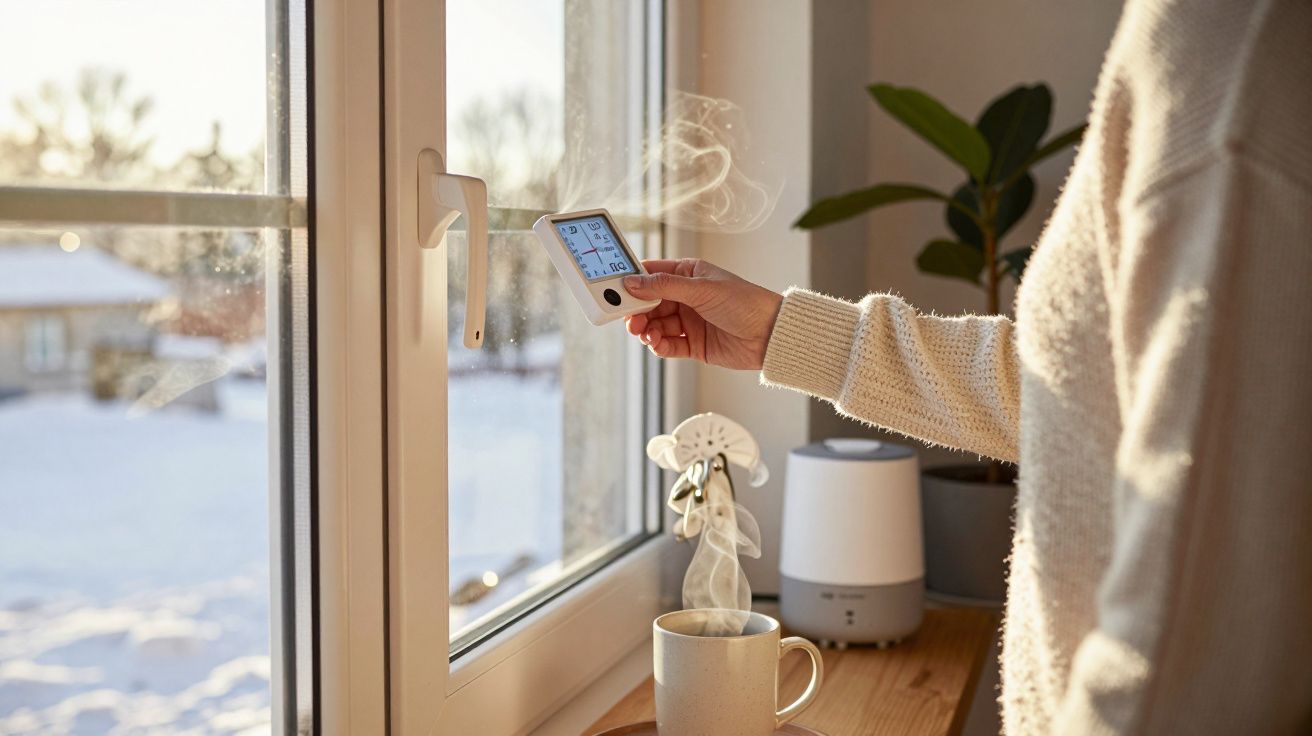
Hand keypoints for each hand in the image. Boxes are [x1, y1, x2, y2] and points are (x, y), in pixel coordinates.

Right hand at [623, 259, 783, 369]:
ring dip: (647, 330)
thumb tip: (632, 282)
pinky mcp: (693, 344)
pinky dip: (659, 345)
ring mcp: (689, 321)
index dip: (633, 282)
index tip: (617, 290)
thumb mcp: (702, 289)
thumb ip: (664, 286)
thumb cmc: (745, 302)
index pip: (652, 274)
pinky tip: (657, 344)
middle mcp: (686, 297)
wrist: (770, 335)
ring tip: (646, 334)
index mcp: (688, 274)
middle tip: (629, 320)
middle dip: (637, 311)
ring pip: (656, 325)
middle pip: (649, 303)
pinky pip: (667, 345)